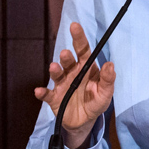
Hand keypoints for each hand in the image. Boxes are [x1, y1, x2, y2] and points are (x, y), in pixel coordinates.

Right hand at [34, 22, 115, 148]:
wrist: (83, 122)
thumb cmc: (95, 102)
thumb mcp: (105, 93)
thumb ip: (108, 80)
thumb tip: (110, 65)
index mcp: (86, 68)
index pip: (83, 50)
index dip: (79, 38)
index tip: (75, 26)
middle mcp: (72, 73)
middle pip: (68, 61)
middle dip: (66, 57)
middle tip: (65, 53)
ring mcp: (62, 85)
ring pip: (57, 74)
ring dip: (55, 70)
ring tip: (54, 67)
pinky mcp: (54, 98)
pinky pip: (47, 94)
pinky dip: (42, 93)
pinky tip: (39, 91)